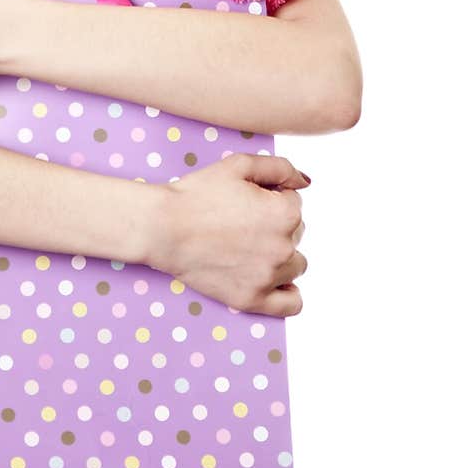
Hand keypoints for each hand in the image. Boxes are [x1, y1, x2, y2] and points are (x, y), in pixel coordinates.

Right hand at [145, 153, 309, 316]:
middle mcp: (284, 247)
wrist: (163, 227)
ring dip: (281, 255)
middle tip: (242, 222)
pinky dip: (287, 292)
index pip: (294, 203)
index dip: (271, 197)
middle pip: (296, 233)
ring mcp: (269, 277)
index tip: (246, 201)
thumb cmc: (197, 193)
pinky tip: (272, 279)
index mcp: (285, 213)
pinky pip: (291, 303)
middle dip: (276, 224)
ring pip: (296, 265)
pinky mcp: (253, 299)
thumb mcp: (238, 165)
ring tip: (249, 247)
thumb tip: (305, 182)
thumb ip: (280, 167)